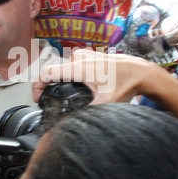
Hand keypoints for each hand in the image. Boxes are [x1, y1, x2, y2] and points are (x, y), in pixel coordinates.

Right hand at [34, 49, 162, 104]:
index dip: (37, 86)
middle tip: (51, 99)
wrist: (140, 72)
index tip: (37, 97)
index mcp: (79, 68)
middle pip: (54, 72)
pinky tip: (77, 85)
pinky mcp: (89, 55)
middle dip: (50, 86)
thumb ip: (89, 113)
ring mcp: (84, 54)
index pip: (47, 73)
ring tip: (64, 93)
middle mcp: (79, 58)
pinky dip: (70, 75)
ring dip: (61, 80)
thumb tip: (76, 124)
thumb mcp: (106, 103)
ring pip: (64, 68)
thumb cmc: (126, 83)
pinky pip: (72, 65)